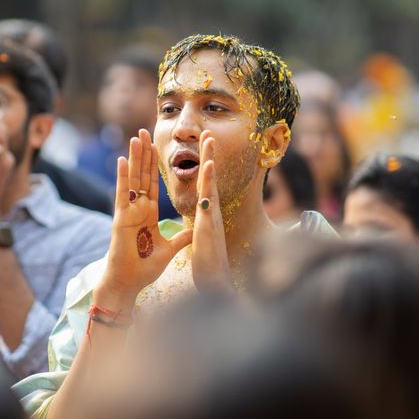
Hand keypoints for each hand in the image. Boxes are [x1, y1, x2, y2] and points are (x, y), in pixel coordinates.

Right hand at [95, 129, 191, 311]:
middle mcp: (137, 209)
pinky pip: (122, 195)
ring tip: (135, 137)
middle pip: (142, 176)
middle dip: (144, 154)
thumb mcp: (169, 249)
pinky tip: (122, 160)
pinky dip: (122, 177)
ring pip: (133, 179)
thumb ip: (181, 238)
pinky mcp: (121, 219)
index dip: (155, 165)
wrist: (129, 284)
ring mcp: (128, 212)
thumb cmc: (145, 269)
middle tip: (144, 131)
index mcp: (148, 214)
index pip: (153, 183)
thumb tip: (194, 230)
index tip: (156, 146)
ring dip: (135, 158)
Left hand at [190, 131, 231, 291]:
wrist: (216, 284)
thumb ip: (203, 227)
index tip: (202, 149)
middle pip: (210, 178)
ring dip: (210, 160)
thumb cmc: (209, 265)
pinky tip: (207, 166)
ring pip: (210, 184)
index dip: (203, 167)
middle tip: (208, 133)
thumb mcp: (203, 240)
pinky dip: (208, 182)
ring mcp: (212, 217)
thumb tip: (202, 221)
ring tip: (209, 140)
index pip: (204, 186)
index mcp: (207, 215)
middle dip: (209, 155)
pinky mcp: (209, 224)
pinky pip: (208, 199)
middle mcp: (212, 212)